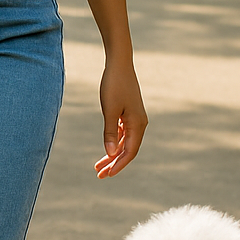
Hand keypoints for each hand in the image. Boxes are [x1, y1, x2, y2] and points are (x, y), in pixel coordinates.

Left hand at [95, 60, 147, 177]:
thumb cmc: (114, 85)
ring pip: (125, 142)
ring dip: (113, 154)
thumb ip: (110, 132)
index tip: (106, 175)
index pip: (129, 152)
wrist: (119, 64)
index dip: (118, 165)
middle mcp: (140, 123)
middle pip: (128, 150)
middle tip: (100, 175)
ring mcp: (135, 118)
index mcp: (138, 124)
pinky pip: (124, 133)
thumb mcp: (109, 110)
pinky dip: (115, 142)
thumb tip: (111, 153)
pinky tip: (108, 148)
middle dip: (114, 164)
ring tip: (99, 166)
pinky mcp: (129, 113)